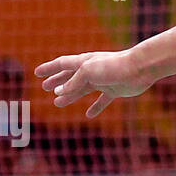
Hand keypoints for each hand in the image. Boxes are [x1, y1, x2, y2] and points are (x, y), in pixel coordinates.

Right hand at [34, 49, 152, 118]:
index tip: (36, 73)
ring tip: (57, 104)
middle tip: (44, 88)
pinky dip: (95, 107)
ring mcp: (103, 80)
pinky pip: (102, 100)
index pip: (61, 64)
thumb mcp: (88, 71)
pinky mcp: (114, 90)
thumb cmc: (113, 66)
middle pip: (70, 77)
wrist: (139, 69)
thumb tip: (60, 92)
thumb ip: (73, 81)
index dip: (49, 69)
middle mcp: (92, 70)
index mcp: (83, 61)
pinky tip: (89, 115)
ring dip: (70, 96)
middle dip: (57, 82)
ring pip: (82, 90)